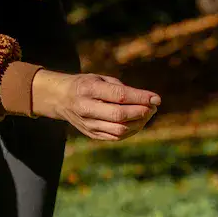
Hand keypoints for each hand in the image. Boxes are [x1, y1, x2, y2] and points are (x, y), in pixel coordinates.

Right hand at [31, 70, 160, 140]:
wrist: (60, 98)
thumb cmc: (86, 85)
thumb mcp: (101, 79)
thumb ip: (122, 89)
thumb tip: (148, 100)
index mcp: (88, 89)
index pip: (120, 96)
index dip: (141, 98)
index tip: (156, 98)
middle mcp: (86, 109)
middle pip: (120, 116)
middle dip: (141, 112)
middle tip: (153, 106)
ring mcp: (88, 125)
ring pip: (120, 130)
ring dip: (139, 123)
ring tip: (147, 113)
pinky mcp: (92, 134)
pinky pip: (116, 137)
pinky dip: (131, 130)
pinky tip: (138, 122)